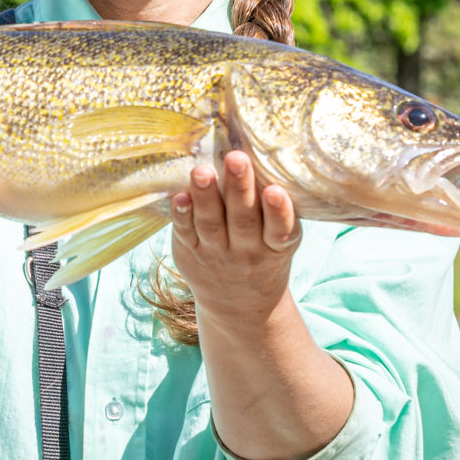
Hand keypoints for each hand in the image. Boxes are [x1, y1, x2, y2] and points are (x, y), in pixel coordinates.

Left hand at [169, 149, 302, 328]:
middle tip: (236, 159)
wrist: (240, 305)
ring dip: (206, 196)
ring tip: (202, 171)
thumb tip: (259, 153)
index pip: (280, 229)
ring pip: (211, 224)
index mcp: (276, 246)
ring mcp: (216, 253)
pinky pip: (185, 233)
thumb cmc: (263, 256)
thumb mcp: (279, 241)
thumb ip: (273, 210)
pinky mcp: (190, 252)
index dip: (278, 211)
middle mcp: (247, 251)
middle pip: (243, 220)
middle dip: (239, 188)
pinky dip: (181, 215)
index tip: (275, 191)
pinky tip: (179, 196)